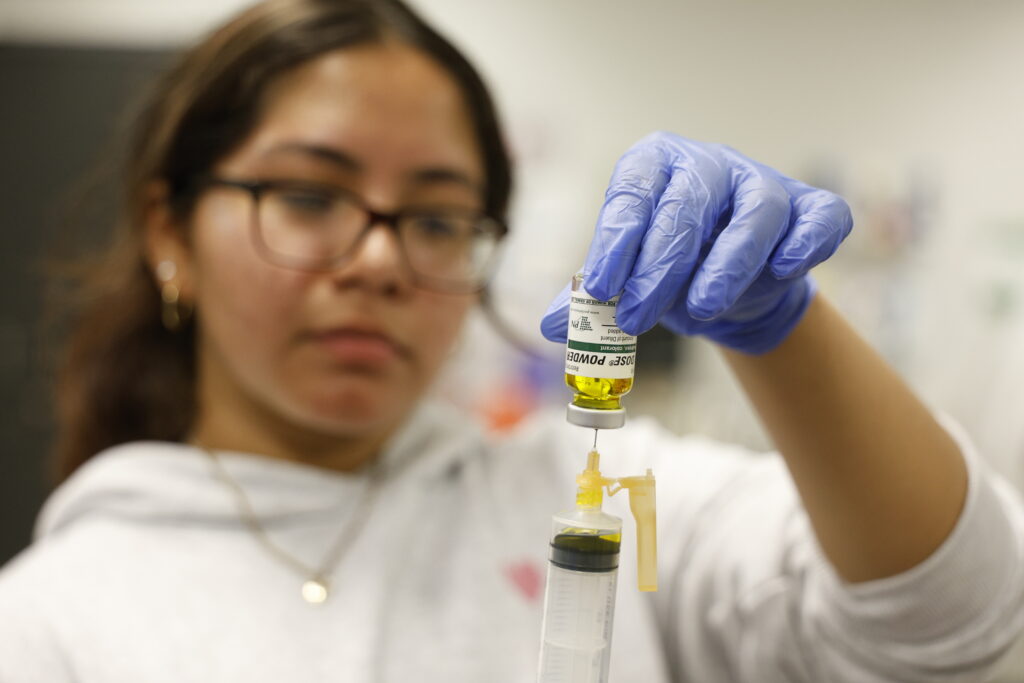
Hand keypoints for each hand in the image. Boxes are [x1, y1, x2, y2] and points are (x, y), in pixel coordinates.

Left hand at [540, 132, 852, 353]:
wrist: (728, 291)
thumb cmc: (668, 274)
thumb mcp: (624, 282)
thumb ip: (589, 300)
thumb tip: (552, 328)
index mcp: (654, 166)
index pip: (632, 193)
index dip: (615, 239)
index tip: (600, 284)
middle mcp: (708, 164)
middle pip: (687, 202)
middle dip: (661, 264)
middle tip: (637, 316)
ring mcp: (762, 182)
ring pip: (754, 212)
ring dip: (727, 263)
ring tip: (699, 309)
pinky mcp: (809, 208)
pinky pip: (818, 217)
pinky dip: (805, 243)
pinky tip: (785, 270)